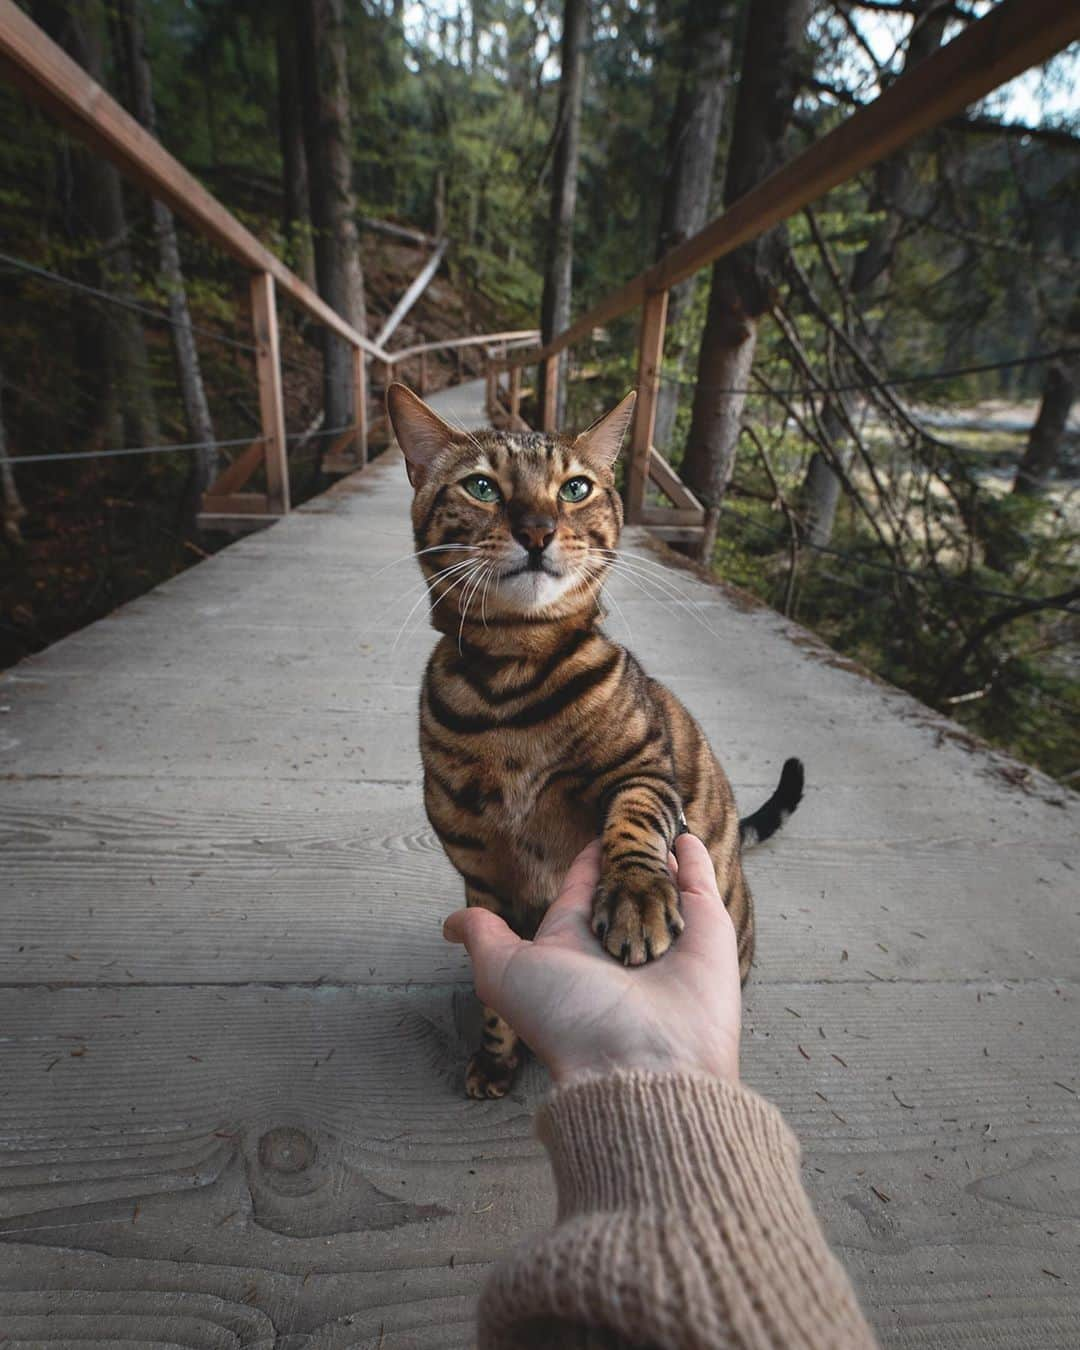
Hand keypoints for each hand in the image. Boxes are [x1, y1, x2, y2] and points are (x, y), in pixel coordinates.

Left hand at [443, 834, 740, 1085]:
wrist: (642, 1061)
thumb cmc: (569, 1019)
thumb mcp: (506, 972)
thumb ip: (483, 939)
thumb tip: (449, 925)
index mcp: (575, 944)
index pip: (579, 892)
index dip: (584, 865)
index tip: (590, 837)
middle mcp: (621, 941)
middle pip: (622, 888)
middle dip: (623, 859)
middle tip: (626, 820)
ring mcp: (667, 935)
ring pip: (660, 883)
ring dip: (656, 853)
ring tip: (656, 821)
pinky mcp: (708, 931)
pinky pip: (699, 885)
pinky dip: (694, 860)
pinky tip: (684, 837)